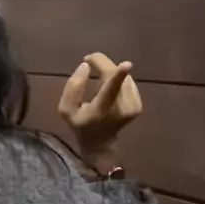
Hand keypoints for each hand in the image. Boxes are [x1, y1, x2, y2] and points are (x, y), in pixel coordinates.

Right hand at [58, 52, 141, 174]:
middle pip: (115, 76)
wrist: (99, 143)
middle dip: (102, 63)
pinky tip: (109, 89)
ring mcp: (133, 107)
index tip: (127, 64)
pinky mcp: (138, 105)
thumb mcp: (66, 110)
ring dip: (109, 72)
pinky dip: (117, 80)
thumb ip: (72, 87)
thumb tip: (86, 65)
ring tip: (97, 83)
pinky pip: (128, 82)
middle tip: (88, 60)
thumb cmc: (80, 124)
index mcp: (101, 109)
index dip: (118, 75)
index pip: (110, 90)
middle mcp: (121, 108)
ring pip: (122, 76)